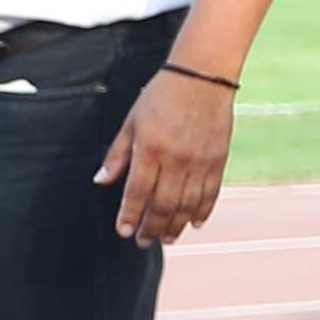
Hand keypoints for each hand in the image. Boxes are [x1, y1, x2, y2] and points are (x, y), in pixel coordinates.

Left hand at [98, 67, 236, 243]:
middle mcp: (176, 159)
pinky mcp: (218, 159)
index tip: (124, 231)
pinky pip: (211, 192)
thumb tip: (101, 181)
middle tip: (144, 242)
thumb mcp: (131, 121)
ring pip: (188, 204)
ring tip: (168, 238)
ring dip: (177, 225)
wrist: (203, 77)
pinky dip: (204, 210)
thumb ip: (117, 154)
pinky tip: (196, 223)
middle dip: (152, 227)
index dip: (130, 215)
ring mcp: (200, 161)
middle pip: (163, 204)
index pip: (137, 192)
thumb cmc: (161, 95)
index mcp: (150, 149)